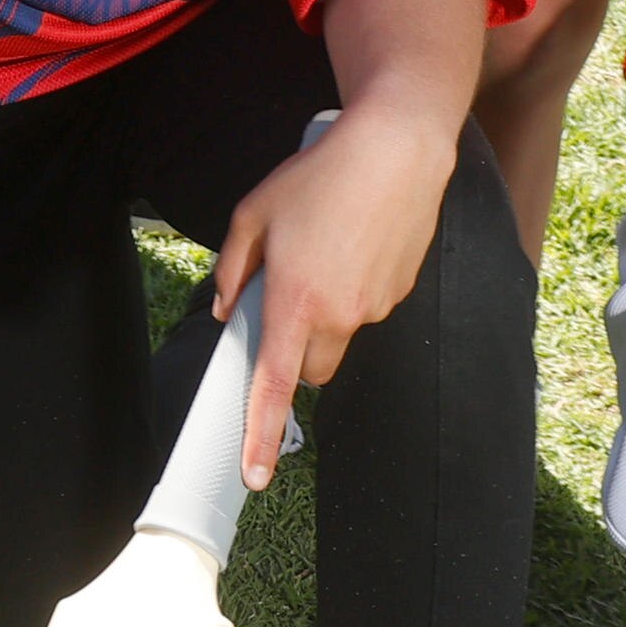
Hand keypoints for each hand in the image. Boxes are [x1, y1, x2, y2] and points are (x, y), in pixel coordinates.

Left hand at [206, 105, 448, 485]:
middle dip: (294, 352)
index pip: (272, 386)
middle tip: (285, 298)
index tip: (253, 476)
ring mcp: (374, 308)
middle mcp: (339, 316)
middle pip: (310, 370)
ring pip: (339, 339)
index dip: (259, 435)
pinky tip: (353, 244)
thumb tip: (225, 309)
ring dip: (325, 316)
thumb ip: (232, 269)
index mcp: (294, 301)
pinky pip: (366, 311)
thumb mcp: (253, 213)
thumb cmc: (321, 176)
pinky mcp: (400, 294)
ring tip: (325, 250)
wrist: (397, 150)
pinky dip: (353, 292)